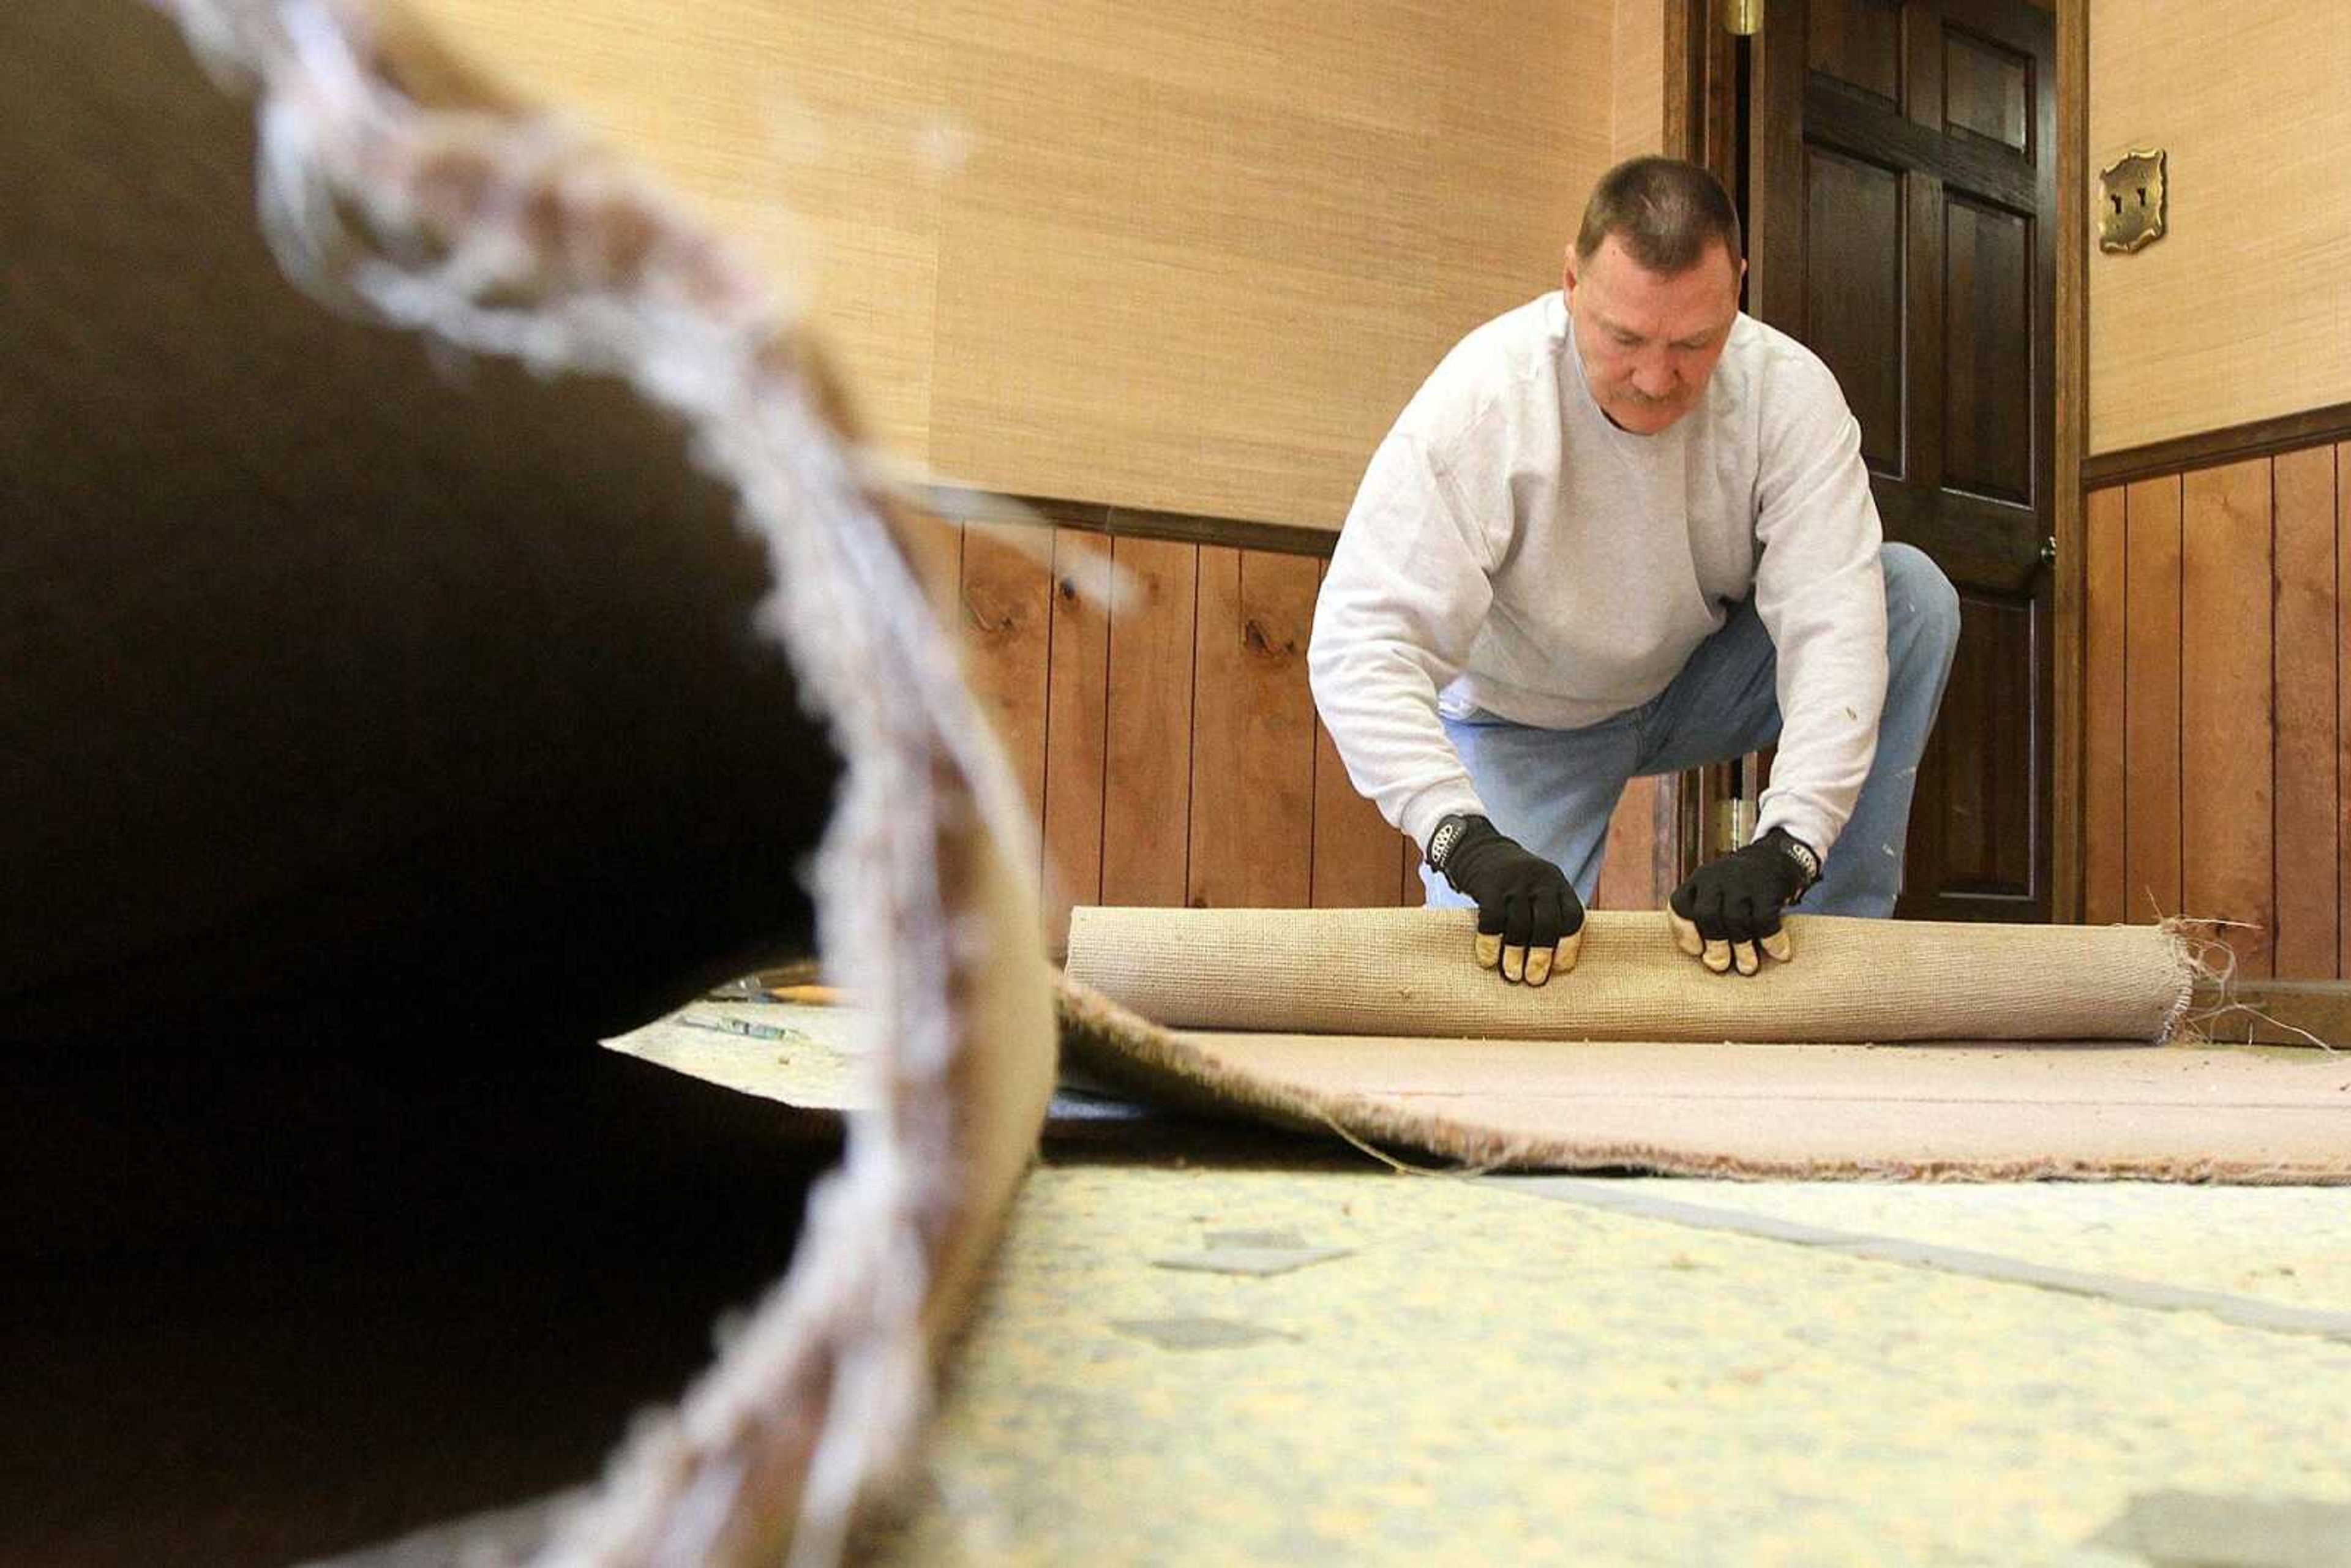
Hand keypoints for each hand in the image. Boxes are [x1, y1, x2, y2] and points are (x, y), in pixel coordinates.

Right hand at [1428, 815, 1585, 984]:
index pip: (1573, 918)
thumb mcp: (1538, 889)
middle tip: (1533, 980)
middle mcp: (1541, 881)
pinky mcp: (1490, 886)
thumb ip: (1547, 916)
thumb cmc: (1513, 883)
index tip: (1558, 969)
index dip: (1569, 947)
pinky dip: (1490, 945)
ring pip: (1519, 926)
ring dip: (1515, 956)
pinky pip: (1492, 922)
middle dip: (1541, 956)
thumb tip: (1549, 967)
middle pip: (1548, 924)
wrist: (1478, 848)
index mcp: (1558, 885)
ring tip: (1512, 975)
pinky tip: (1488, 961)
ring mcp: (1515, 883)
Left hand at [1665, 827, 1816, 975]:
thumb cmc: (1742, 888)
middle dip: (1715, 945)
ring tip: (1748, 968)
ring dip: (1742, 949)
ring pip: (1735, 920)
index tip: (1696, 951)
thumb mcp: (1718, 896)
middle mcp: (1715, 879)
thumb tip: (1715, 963)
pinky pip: (1765, 919)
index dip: (1683, 932)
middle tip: (1721, 966)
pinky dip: (1771, 940)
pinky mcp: (1767, 886)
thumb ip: (1711, 924)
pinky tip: (1779, 953)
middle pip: (1708, 916)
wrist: (1777, 855)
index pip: (1679, 905)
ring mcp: (1741, 881)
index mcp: (1698, 882)